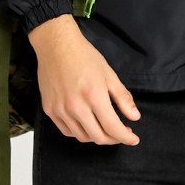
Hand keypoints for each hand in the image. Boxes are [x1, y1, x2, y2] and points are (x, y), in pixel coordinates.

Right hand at [28, 14, 140, 144]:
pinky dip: (80, 132)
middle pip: (98, 137)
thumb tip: (135, 117)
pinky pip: (67, 131)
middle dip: (114, 139)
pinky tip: (89, 125)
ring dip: (97, 137)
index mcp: (94, 95)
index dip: (126, 137)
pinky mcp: (50, 110)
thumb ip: (123, 98)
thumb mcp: (109, 74)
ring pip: (82, 137)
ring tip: (106, 128)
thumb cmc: (84, 56)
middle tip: (122, 133)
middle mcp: (76, 106)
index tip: (134, 139)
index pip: (113, 127)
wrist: (56, 45)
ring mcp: (60, 110)